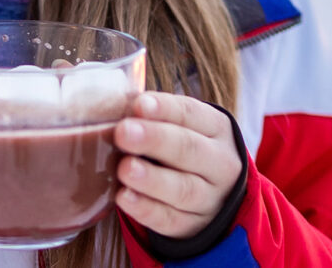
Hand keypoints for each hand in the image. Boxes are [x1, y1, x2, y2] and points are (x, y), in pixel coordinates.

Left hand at [113, 92, 243, 238]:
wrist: (214, 193)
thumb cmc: (184, 147)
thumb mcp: (182, 126)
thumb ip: (153, 116)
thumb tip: (112, 104)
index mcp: (216, 128)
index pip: (191, 113)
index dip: (164, 108)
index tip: (138, 104)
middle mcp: (219, 163)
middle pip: (188, 149)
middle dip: (154, 140)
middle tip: (123, 132)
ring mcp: (209, 197)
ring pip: (182, 188)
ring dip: (151, 178)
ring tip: (125, 169)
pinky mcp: (193, 226)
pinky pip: (170, 219)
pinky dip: (146, 209)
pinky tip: (124, 197)